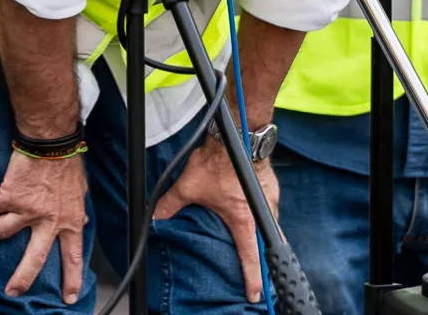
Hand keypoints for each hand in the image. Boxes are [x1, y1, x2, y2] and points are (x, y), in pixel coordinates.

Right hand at [0, 149, 89, 302]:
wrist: (52, 142)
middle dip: (23, 278)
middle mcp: (49, 220)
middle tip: (12, 291)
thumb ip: (78, 209)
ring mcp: (28, 209)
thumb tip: (84, 220)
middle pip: (35, 257)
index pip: (72, 255)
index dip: (72, 277)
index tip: (69, 297)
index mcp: (70, 220)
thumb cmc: (67, 162)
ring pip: (1, 231)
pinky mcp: (11, 195)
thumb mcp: (80, 190)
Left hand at [153, 125, 278, 302]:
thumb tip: (155, 218)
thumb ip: (170, 205)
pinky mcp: (272, 189)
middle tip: (257, 274)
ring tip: (255, 248)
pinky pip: (270, 211)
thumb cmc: (218, 160)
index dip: (252, 277)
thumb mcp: (188, 186)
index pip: (250, 256)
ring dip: (264, 238)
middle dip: (262, 261)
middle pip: (267, 245)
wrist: (238, 133)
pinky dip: (264, 218)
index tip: (254, 293)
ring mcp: (271, 201)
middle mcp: (263, 213)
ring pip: (271, 227)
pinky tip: (253, 217)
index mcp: (244, 219)